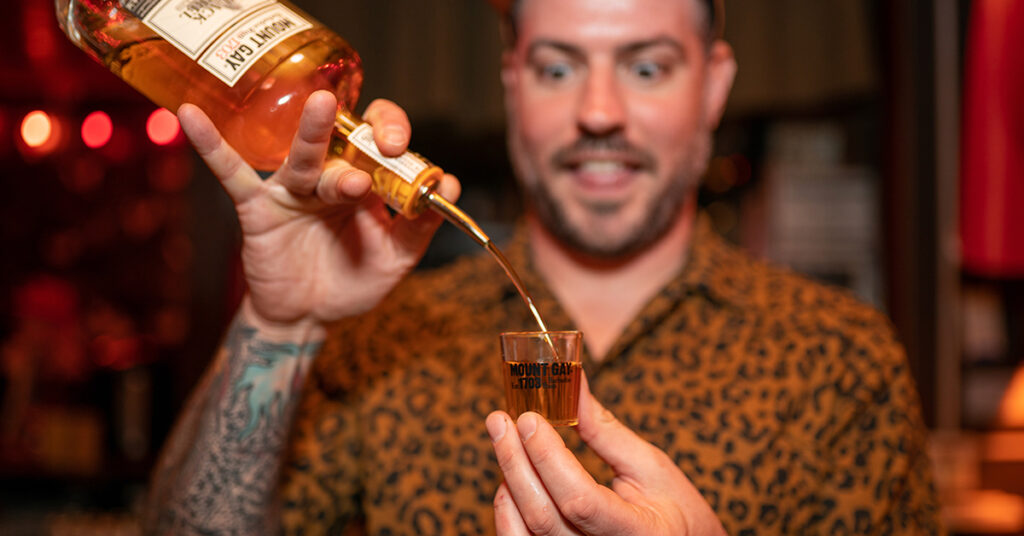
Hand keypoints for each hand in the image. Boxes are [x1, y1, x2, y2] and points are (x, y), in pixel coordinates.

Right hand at [177, 91, 459, 326]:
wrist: (308, 318)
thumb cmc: (351, 281)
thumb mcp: (396, 258)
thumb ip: (420, 224)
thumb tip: (449, 184)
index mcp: (367, 180)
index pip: (380, 139)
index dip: (394, 135)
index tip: (404, 151)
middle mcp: (330, 175)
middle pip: (345, 139)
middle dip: (364, 135)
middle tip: (383, 141)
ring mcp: (293, 189)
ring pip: (304, 156)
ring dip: (313, 133)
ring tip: (323, 108)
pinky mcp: (259, 206)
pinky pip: (233, 173)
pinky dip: (212, 145)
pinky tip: (192, 116)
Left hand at [486, 375, 724, 534]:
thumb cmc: (674, 508)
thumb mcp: (650, 465)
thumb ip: (605, 430)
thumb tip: (572, 381)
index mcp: (637, 532)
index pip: (580, 499)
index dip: (549, 459)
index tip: (529, 419)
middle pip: (544, 516)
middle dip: (516, 462)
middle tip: (499, 420)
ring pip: (525, 533)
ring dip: (510, 483)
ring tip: (505, 443)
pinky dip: (507, 512)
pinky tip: (509, 479)